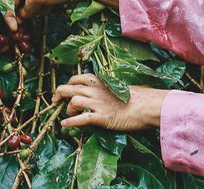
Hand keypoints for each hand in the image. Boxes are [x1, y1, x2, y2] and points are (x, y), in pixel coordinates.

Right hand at [4, 0, 87, 30]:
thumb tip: (22, 16)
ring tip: (47, 7)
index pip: (10, 2)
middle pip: (18, 8)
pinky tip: (52, 7)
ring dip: (36, 14)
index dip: (9, 16)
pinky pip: (40, 10)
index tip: (14, 28)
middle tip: (22, 33)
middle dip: (21, 20)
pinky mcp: (46, 0)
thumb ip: (28, 6)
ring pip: (30, 11)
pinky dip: (44, 12)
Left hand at [52, 73, 168, 130]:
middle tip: (55, 101)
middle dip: (58, 94)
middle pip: (69, 88)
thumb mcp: (123, 88)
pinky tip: (64, 125)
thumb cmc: (141, 96)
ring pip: (73, 101)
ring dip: (67, 109)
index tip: (65, 90)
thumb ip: (111, 88)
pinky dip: (70, 122)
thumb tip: (109, 92)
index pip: (78, 78)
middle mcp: (96, 91)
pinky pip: (81, 118)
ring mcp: (98, 103)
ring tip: (67, 115)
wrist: (148, 105)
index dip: (68, 84)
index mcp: (102, 81)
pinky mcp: (102, 117)